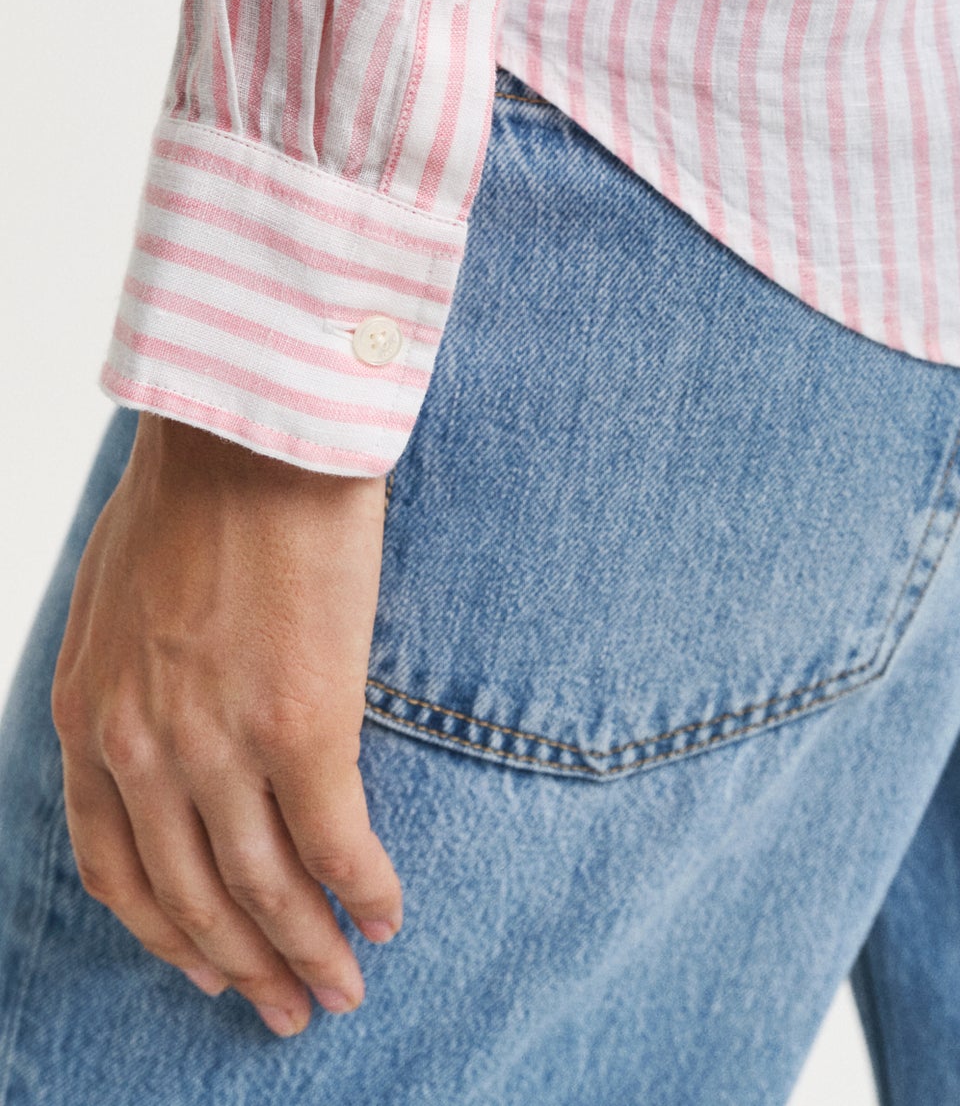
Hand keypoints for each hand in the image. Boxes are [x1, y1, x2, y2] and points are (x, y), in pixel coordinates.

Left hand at [50, 413, 401, 1036]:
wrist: (255, 433)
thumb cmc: (196, 486)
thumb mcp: (112, 594)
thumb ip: (125, 678)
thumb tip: (161, 720)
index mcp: (88, 718)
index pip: (115, 870)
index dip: (167, 934)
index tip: (208, 966)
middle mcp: (142, 751)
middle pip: (194, 899)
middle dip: (244, 968)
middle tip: (285, 1011)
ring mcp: (220, 744)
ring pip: (264, 890)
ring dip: (305, 954)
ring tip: (341, 990)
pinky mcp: (303, 725)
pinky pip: (336, 843)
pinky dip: (364, 893)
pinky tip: (387, 916)